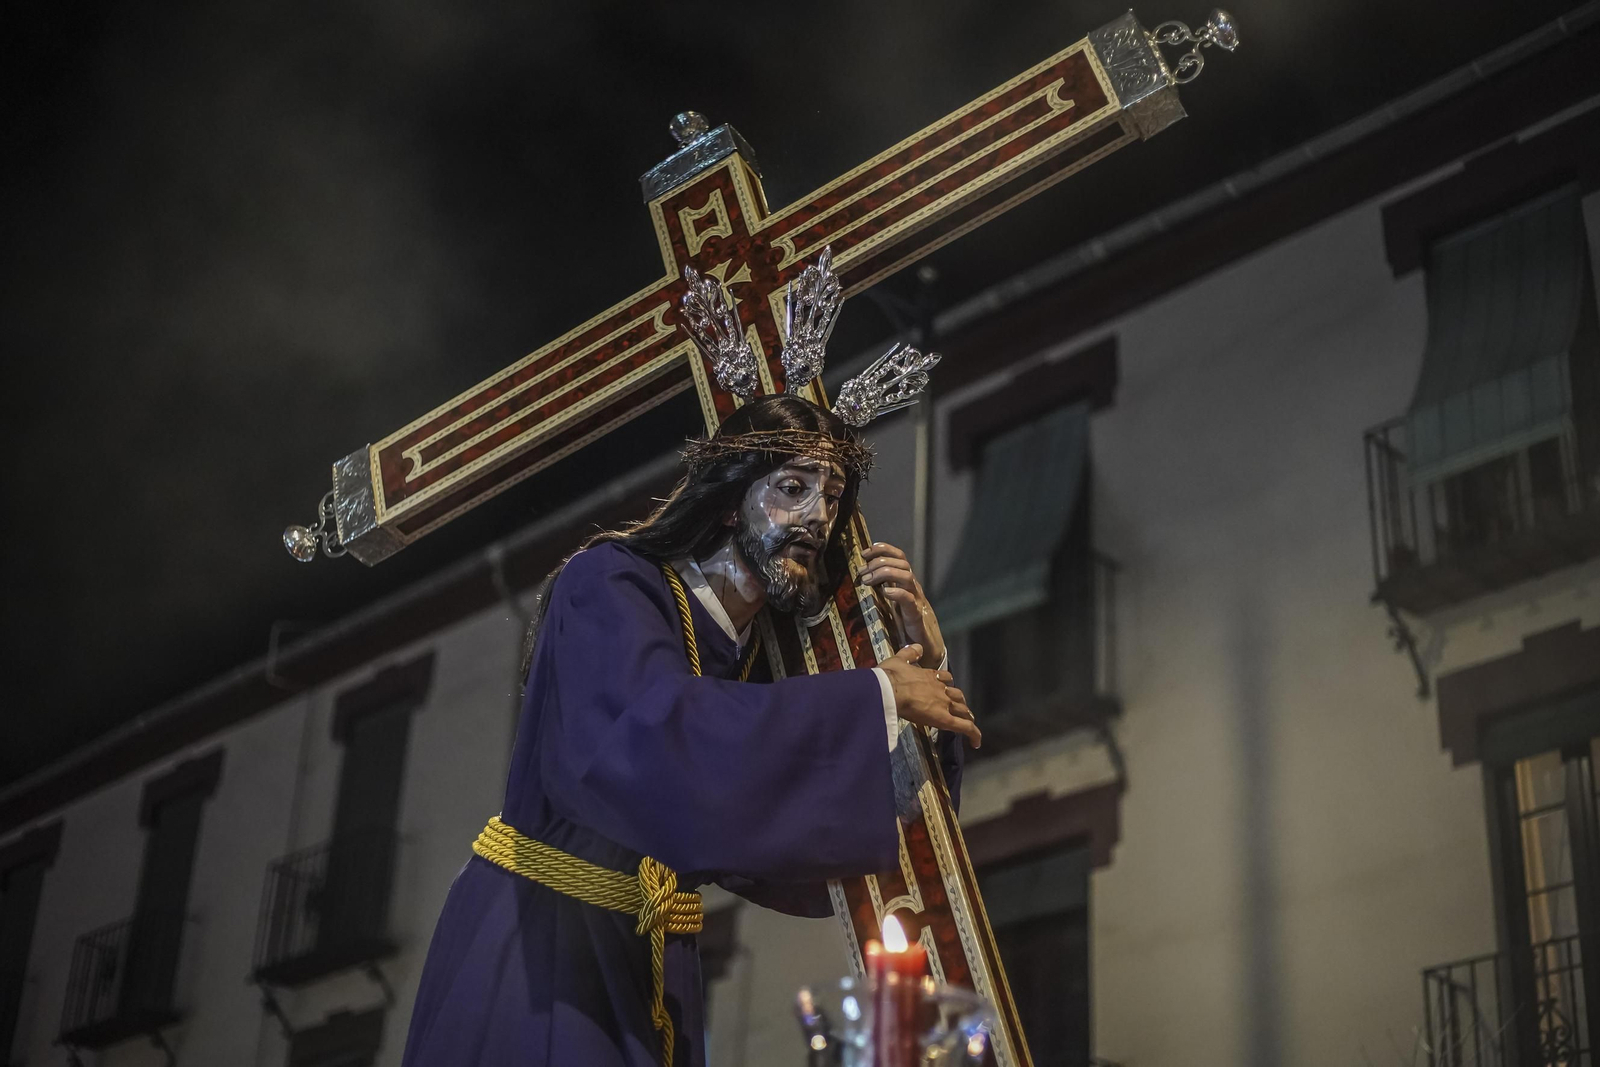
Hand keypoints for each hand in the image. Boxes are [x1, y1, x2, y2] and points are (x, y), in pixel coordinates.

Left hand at [860, 542, 944, 668]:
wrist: (925, 646)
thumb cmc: (906, 624)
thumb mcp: (891, 602)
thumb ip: (882, 589)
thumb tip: (861, 579)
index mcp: (906, 582)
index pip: (899, 557)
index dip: (883, 549)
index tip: (865, 552)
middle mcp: (913, 587)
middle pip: (902, 563)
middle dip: (879, 562)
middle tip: (862, 571)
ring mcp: (916, 600)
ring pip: (907, 576)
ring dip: (885, 573)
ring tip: (868, 580)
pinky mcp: (916, 616)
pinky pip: (909, 600)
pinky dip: (897, 593)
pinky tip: (885, 593)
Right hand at [877, 645, 979, 748]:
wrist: (890, 689)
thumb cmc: (890, 677)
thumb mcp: (899, 660)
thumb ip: (910, 654)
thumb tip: (917, 647)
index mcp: (930, 676)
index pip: (945, 678)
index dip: (947, 684)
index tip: (945, 688)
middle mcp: (941, 689)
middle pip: (957, 695)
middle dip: (959, 702)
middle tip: (959, 708)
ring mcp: (944, 704)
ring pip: (963, 710)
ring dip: (966, 715)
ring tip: (968, 722)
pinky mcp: (945, 719)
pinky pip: (964, 727)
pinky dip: (973, 734)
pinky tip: (976, 742)